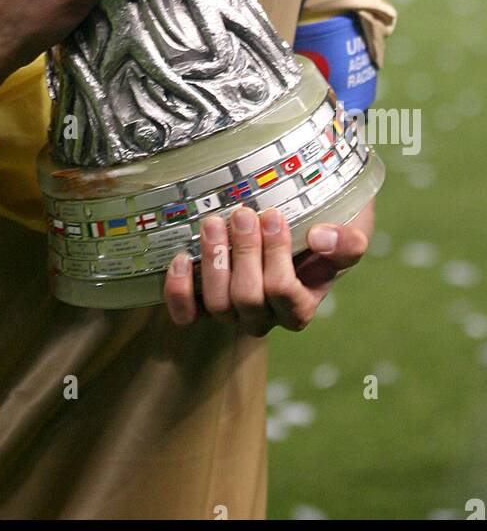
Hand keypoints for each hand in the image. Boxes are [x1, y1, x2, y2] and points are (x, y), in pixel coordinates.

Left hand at [163, 200, 373, 332]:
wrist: (294, 221)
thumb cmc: (323, 228)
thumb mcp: (350, 231)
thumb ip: (346, 241)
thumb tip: (320, 239)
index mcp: (300, 306)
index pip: (285, 295)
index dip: (276, 256)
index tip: (272, 216)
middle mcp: (264, 316)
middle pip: (248, 299)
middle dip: (244, 254)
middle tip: (242, 214)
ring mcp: (232, 311)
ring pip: (218, 305)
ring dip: (214, 262)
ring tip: (214, 224)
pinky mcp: (204, 302)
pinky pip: (188, 314)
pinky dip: (180, 291)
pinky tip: (182, 258)